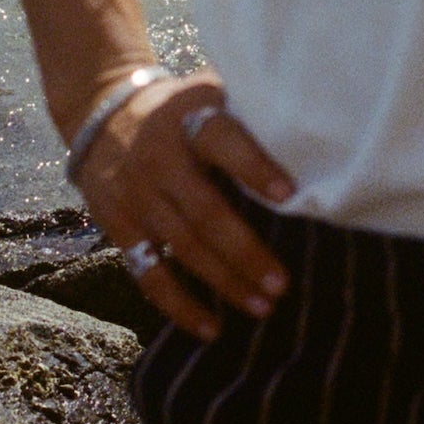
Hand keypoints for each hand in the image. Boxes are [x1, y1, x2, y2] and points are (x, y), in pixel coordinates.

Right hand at [72, 69, 296, 341]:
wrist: (104, 113)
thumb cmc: (184, 110)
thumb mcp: (210, 95)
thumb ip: (250, 114)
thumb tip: (319, 135)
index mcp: (189, 119)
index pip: (222, 141)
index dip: (254, 166)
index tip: (290, 194)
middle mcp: (159, 157)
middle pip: (204, 210)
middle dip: (245, 250)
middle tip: (283, 282)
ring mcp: (135, 194)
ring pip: (182, 246)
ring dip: (224, 282)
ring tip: (264, 307)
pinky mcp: (118, 225)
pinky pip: (148, 272)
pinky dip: (179, 305)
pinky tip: (211, 328)